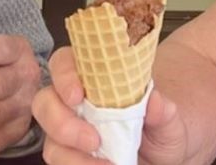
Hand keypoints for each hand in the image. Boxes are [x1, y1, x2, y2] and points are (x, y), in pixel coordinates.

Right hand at [31, 47, 187, 164]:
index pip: (64, 62)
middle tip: (93, 141)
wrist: (162, 155)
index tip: (78, 95)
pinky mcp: (69, 158)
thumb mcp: (170, 119)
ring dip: (71, 157)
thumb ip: (165, 110)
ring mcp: (67, 133)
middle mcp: (73, 103)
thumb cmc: (160, 126)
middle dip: (61, 123)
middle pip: (45, 103)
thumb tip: (157, 102)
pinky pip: (60, 164)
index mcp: (92, 77)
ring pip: (50, 141)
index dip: (64, 75)